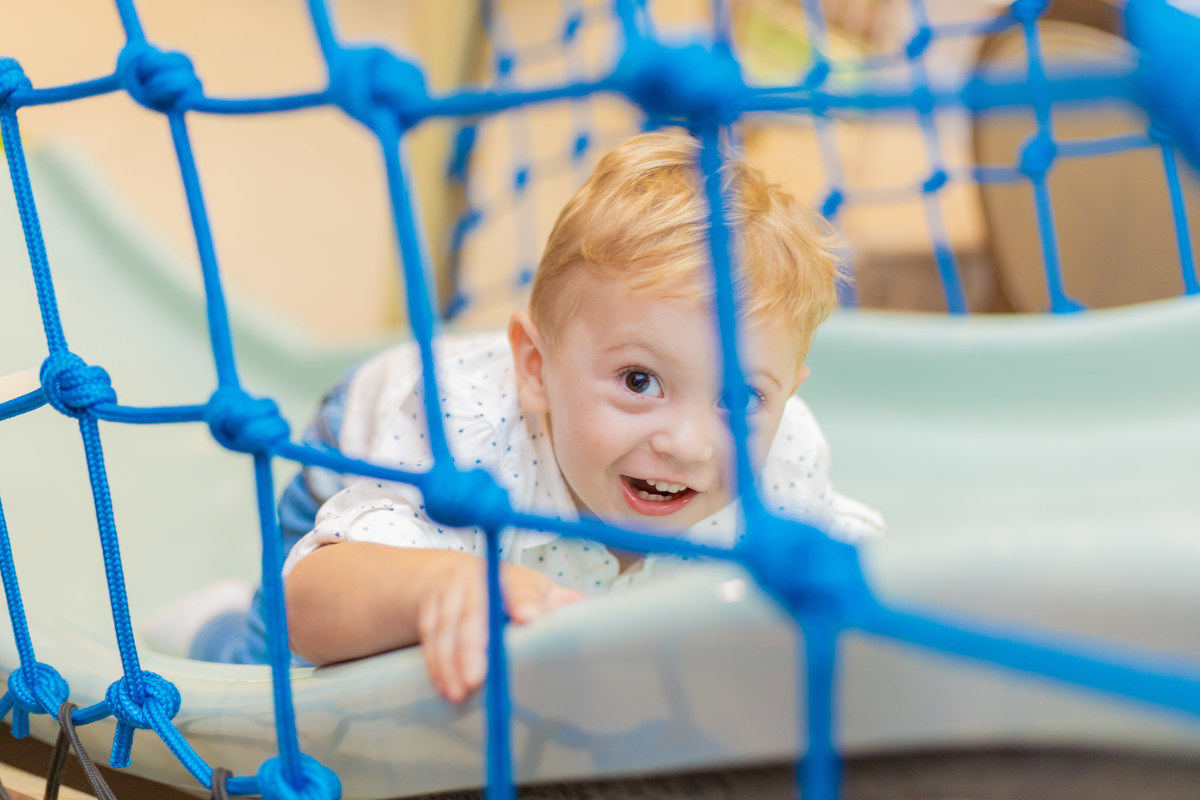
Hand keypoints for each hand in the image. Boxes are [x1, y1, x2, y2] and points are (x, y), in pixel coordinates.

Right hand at [416, 556, 583, 701]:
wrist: (453, 575)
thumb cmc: (504, 590)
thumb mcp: (533, 589)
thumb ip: (557, 602)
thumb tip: (584, 609)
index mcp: (511, 578)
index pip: (519, 587)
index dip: (523, 600)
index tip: (528, 617)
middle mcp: (476, 580)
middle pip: (474, 612)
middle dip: (473, 647)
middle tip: (477, 678)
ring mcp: (449, 593)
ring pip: (446, 627)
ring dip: (449, 662)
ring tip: (458, 692)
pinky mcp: (429, 609)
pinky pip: (429, 637)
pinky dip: (435, 663)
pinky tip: (443, 685)